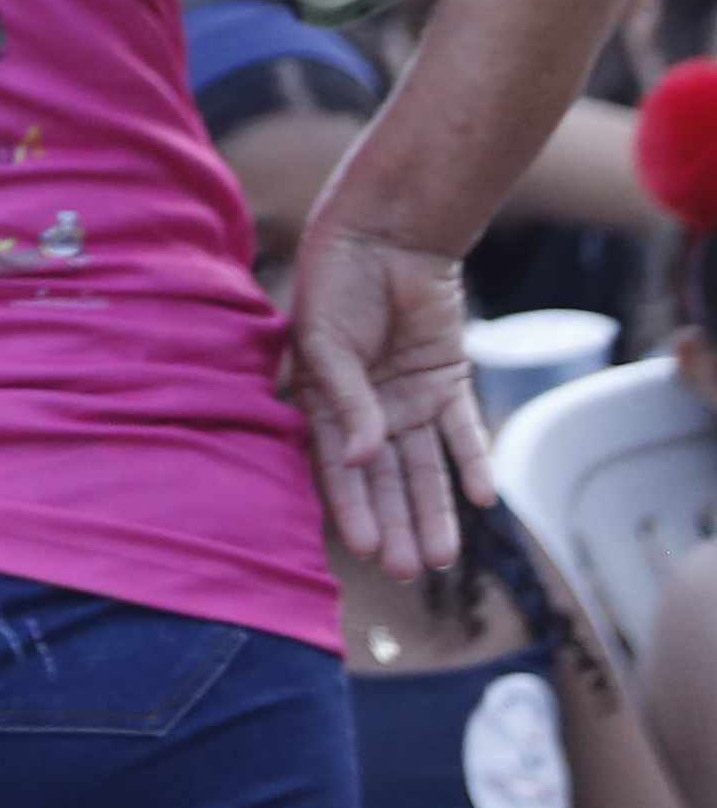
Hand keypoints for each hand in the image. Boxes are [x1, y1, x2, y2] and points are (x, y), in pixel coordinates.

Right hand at [284, 218, 490, 575]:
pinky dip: (474, 462)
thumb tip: (358, 458)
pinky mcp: (448, 382)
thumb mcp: (324, 342)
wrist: (387, 235)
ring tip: (444, 558)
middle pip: (384, 479)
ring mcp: (408, 398)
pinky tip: (485, 500)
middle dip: (396, 524)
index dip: (350, 508)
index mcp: (322, 399)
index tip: (365, 549)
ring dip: (435, 510)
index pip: (337, 467)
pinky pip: (463, 432)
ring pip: (425, 467)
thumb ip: (344, 401)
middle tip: (411, 572)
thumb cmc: (337, 282)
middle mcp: (366, 408)